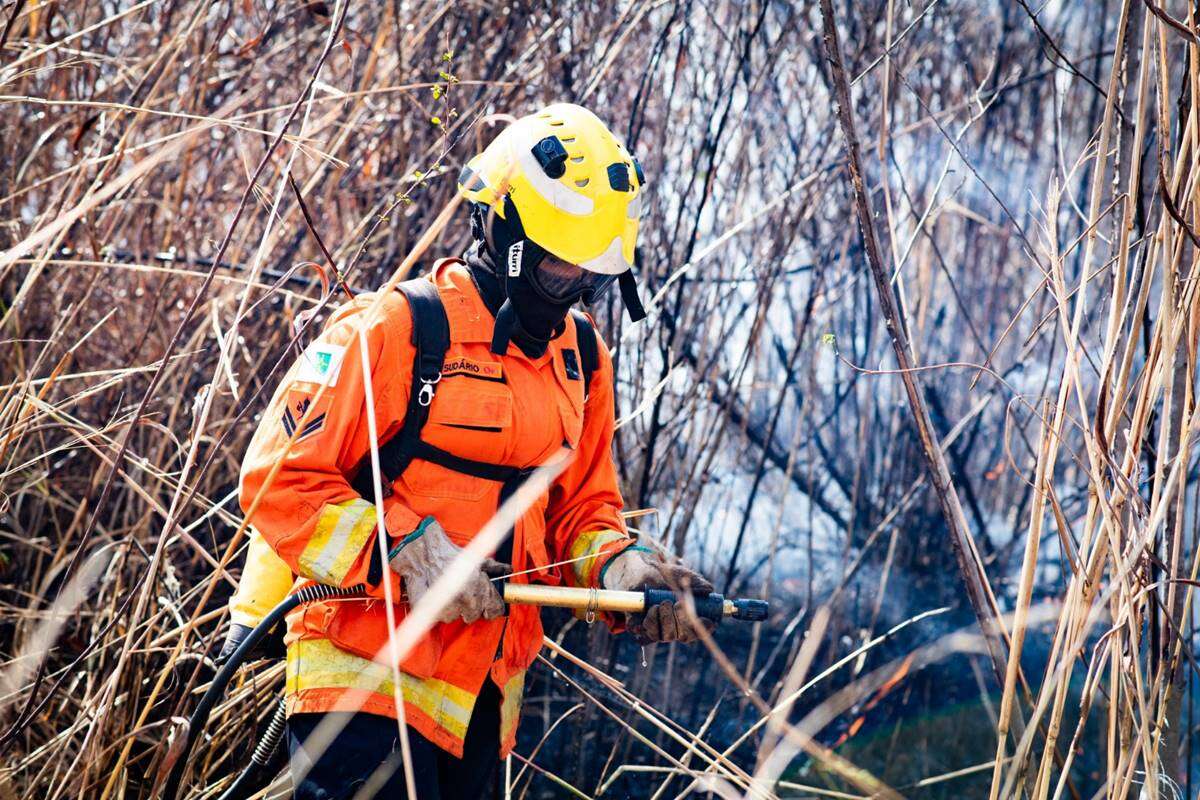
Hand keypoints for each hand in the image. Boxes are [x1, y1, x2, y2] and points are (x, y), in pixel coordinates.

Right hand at [388, 517, 506, 623]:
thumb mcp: (474, 558)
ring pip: (455, 617)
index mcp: (478, 588)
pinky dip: (438, 610)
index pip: (494, 610)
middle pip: (474, 616)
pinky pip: (439, 617)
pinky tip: (438, 596)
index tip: (489, 604)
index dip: (493, 607)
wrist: (422, 552)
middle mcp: (465, 600)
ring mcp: (448, 607)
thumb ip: (493, 567)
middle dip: (470, 606)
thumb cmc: (447, 554)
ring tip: (448, 593)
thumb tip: (507, 569)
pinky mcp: (431, 611)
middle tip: (463, 593)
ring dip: (453, 608)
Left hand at [602, 546, 714, 643]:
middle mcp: (674, 628)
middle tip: (677, 604)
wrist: (640, 569)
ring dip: (665, 620)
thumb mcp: (683, 575)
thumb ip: (697, 583)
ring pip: (665, 636)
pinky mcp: (640, 629)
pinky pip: (646, 636)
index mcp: (688, 618)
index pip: (699, 630)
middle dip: (681, 621)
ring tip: (661, 603)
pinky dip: (650, 622)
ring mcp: (657, 630)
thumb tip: (709, 590)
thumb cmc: (665, 575)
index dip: (704, 627)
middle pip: (682, 636)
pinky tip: (651, 609)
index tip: (706, 619)